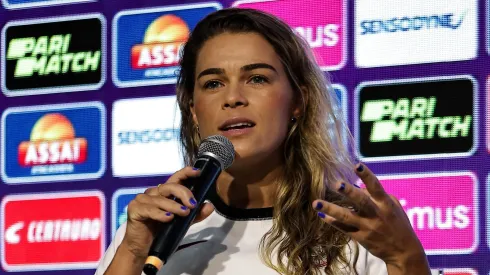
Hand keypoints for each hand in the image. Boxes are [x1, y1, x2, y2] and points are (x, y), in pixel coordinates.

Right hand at [121, 166, 214, 258]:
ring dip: (174, 206)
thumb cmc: (161, 232)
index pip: (175, 178)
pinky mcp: (134, 209)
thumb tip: (210, 206)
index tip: (198, 172)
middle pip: (169, 186)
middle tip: (192, 205)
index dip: (186, 173)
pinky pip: (149, 209)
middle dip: (183, 193)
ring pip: (160, 199)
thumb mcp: (182, 222)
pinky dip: (160, 213)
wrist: (143, 247)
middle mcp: (153, 193)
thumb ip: (195, 214)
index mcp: (164, 193)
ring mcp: (142, 200)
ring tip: (184, 213)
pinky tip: (168, 218)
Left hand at [312, 163, 428, 270]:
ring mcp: (367, 227)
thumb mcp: (393, 207)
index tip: (357, 166)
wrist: (404, 252)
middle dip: (349, 192)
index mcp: (385, 204)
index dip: (367, 176)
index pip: (376, 187)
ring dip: (330, 209)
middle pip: (361, 201)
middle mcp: (376, 214)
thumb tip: (359, 187)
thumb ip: (378, 195)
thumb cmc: (398, 224)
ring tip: (316, 203)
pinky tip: (322, 215)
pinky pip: (344, 229)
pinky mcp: (361, 238)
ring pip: (347, 217)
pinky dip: (332, 221)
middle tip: (336, 184)